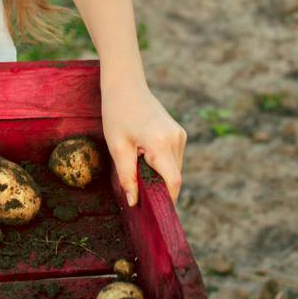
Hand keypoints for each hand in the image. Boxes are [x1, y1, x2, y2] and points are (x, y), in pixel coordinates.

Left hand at [100, 78, 186, 206]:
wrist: (125, 86)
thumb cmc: (117, 114)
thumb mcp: (117, 148)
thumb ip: (127, 177)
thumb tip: (134, 202)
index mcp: (161, 143)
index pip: (173, 182)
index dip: (166, 200)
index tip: (155, 212)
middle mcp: (176, 140)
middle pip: (174, 177)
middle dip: (159, 188)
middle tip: (138, 192)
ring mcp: (180, 135)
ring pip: (175, 168)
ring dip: (160, 176)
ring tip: (137, 167)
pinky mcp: (178, 133)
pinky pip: (173, 158)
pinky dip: (161, 165)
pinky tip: (144, 157)